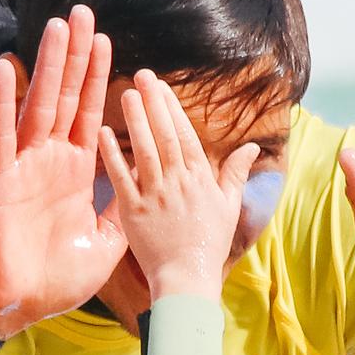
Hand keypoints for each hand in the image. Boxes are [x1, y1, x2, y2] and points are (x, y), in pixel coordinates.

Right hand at [0, 7, 122, 338]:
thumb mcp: (108, 241)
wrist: (19, 306)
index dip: (98, 78)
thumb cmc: (59, 279)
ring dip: (48, 65)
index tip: (108, 41)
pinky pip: (3, 133)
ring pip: (38, 104)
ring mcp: (24, 165)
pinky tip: (9, 67)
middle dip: (75, 56)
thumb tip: (151, 187)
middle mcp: (50, 159)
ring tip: (55, 25)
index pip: (90, 113)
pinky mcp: (0, 178)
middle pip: (65, 96)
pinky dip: (4, 100)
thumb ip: (125, 208)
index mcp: (76, 171)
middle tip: (82, 13)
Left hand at [104, 77, 261, 303]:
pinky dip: (112, 155)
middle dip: (153, 103)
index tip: (160, 85)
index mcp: (199, 179)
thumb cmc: (209, 243)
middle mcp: (178, 183)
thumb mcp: (228, 206)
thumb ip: (235, 173)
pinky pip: (122, 178)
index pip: (184, 135)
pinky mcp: (134, 212)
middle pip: (164, 135)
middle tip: (141, 75)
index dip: (171, 107)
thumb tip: (252, 147)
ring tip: (126, 94)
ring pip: (144, 151)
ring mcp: (155, 197)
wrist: (187, 279)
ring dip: (135, 120)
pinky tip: (102, 132)